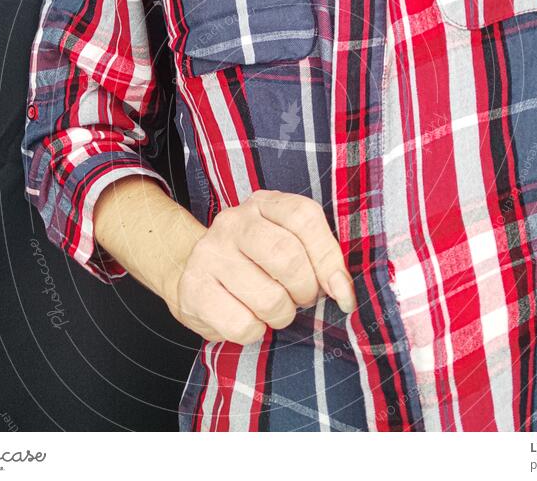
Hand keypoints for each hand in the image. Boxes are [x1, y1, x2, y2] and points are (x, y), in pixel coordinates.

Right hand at [173, 189, 355, 344]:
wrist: (193, 274)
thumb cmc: (254, 263)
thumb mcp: (288, 245)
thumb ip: (320, 259)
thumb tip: (343, 292)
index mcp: (264, 203)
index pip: (304, 218)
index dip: (328, 258)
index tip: (339, 291)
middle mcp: (233, 221)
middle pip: (287, 256)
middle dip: (304, 291)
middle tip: (299, 299)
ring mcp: (209, 253)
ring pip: (269, 298)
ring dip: (281, 316)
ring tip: (272, 311)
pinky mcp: (193, 289)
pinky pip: (242, 324)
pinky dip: (255, 332)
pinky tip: (248, 319)